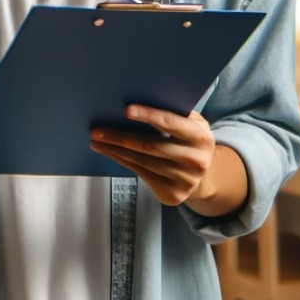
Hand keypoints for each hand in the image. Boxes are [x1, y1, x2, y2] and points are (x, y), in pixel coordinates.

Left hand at [90, 105, 216, 207]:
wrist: (203, 176)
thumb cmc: (189, 141)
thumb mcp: (191, 125)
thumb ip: (173, 114)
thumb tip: (134, 104)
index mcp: (201, 138)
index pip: (170, 123)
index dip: (148, 115)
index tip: (125, 110)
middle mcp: (195, 160)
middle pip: (150, 145)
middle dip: (120, 137)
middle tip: (96, 130)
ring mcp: (184, 180)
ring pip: (141, 161)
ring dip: (115, 150)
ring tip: (96, 141)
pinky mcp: (172, 194)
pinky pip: (140, 173)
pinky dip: (122, 161)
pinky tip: (110, 153)